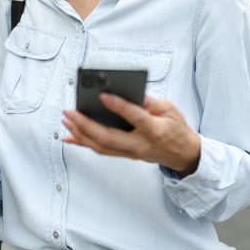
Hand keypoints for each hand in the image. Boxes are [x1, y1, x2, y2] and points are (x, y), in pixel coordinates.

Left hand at [62, 94, 200, 175]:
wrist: (183, 153)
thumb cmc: (176, 128)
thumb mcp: (170, 109)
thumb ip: (150, 103)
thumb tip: (130, 94)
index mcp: (155, 131)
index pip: (134, 117)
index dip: (118, 106)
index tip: (102, 95)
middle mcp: (140, 145)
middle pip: (108, 138)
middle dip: (86, 124)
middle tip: (70, 111)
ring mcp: (131, 153)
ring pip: (101, 147)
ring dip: (80, 134)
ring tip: (66, 120)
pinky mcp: (126, 155)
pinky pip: (102, 151)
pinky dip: (84, 143)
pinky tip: (70, 136)